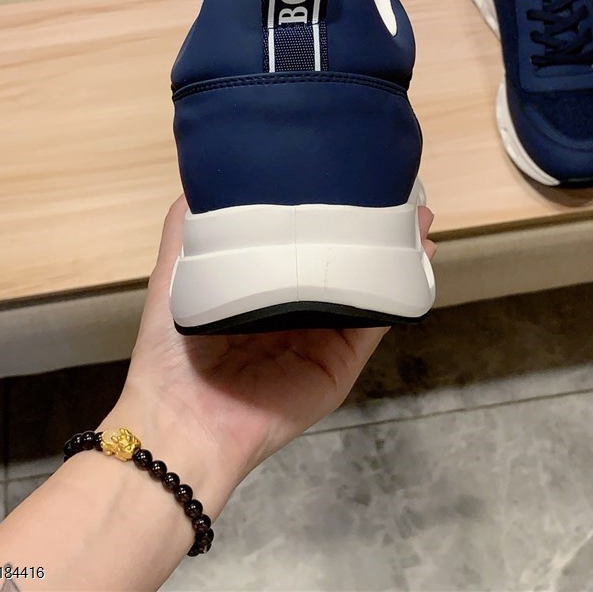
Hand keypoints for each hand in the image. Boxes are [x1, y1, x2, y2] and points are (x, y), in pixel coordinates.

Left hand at [112, 197, 435, 492]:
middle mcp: (298, 306)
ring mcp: (324, 334)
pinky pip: (376, 321)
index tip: (351, 173)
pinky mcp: (342, 360)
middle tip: (397, 194)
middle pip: (344, 259)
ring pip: (368, 284)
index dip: (328, 209)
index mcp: (263, 283)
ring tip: (418, 221)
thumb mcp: (178, 273)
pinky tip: (414, 260)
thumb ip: (189, 226)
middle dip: (372, 228)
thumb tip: (211, 172)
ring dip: (395, 254)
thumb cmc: (174, 346)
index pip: (303, 239)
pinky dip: (397, 292)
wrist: (186, 420)